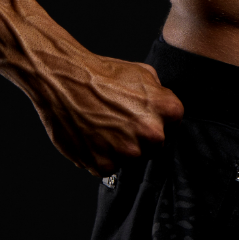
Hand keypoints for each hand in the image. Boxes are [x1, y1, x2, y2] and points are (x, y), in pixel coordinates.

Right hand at [30, 55, 184, 175]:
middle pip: (155, 145)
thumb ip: (159, 94)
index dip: (157, 117)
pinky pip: (109, 167)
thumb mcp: (142, 72)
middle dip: (141, 135)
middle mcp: (151, 133)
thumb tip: (163, 109)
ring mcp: (128, 152)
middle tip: (120, 120)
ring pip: (132, 158)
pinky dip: (101, 155)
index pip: (174, 124)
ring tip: (103, 126)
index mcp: (166, 109)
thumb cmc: (101, 73)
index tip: (143, 113)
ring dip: (121, 148)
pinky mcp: (104, 165)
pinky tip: (92, 136)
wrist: (65, 79)